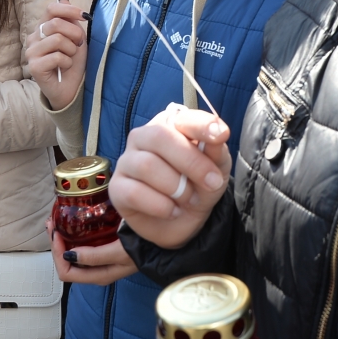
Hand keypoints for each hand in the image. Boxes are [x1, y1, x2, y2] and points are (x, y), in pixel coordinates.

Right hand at [26, 0, 86, 109]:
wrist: (71, 87)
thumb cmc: (73, 61)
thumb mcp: (76, 37)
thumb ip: (70, 19)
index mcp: (42, 27)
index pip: (51, 9)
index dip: (69, 10)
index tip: (85, 17)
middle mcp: (33, 38)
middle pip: (55, 24)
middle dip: (75, 33)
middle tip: (79, 44)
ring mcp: (31, 52)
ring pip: (57, 39)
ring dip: (72, 49)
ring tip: (71, 57)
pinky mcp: (34, 66)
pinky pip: (56, 56)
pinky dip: (67, 62)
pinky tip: (65, 67)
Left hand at [50, 227, 137, 285]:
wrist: (160, 242)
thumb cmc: (142, 249)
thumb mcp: (119, 253)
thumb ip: (94, 257)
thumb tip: (69, 255)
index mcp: (97, 276)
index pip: (66, 272)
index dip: (57, 254)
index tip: (57, 233)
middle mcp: (95, 271)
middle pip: (65, 263)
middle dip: (56, 244)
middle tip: (52, 223)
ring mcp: (98, 261)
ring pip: (71, 254)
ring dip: (62, 239)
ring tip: (58, 221)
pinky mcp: (101, 250)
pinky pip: (80, 246)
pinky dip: (72, 236)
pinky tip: (72, 223)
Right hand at [110, 105, 231, 248]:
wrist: (183, 221)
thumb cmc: (198, 185)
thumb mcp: (216, 168)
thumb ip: (216, 150)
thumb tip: (218, 133)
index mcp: (168, 125)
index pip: (181, 117)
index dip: (201, 125)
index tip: (221, 135)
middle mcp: (142, 137)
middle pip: (159, 137)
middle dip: (191, 162)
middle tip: (212, 182)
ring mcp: (126, 161)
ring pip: (147, 166)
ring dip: (176, 188)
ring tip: (189, 199)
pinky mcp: (117, 188)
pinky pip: (135, 193)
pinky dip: (161, 206)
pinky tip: (172, 211)